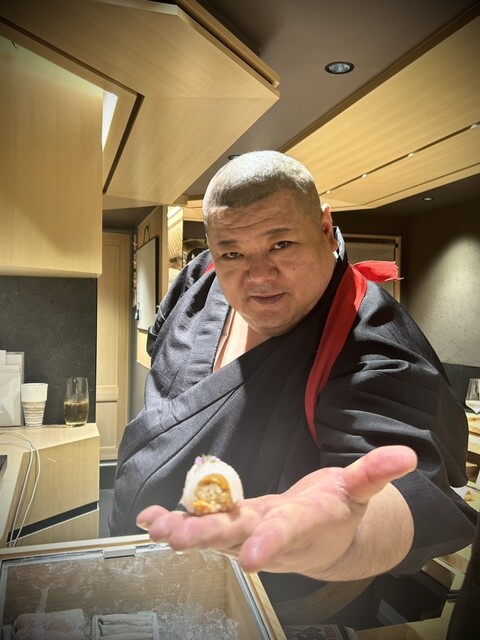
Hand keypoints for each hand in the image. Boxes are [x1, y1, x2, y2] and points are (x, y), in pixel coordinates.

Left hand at [136, 445, 416, 578]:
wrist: (324, 541)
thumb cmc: (339, 512)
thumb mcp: (360, 490)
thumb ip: (375, 472)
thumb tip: (405, 455)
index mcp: (306, 523)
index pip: (290, 530)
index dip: (272, 542)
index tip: (251, 556)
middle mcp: (273, 532)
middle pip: (239, 535)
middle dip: (209, 537)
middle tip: (179, 538)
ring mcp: (250, 531)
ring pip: (214, 534)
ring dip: (184, 531)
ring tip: (155, 527)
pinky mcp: (235, 527)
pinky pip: (203, 526)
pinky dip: (176, 522)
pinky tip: (149, 519)